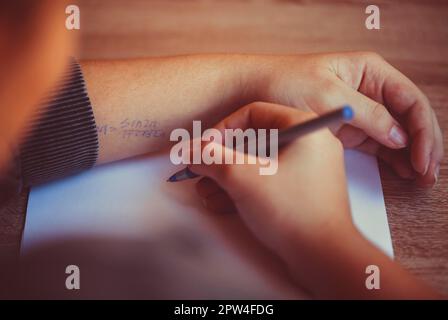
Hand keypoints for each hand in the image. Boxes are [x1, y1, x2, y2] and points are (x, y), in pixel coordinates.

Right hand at [190, 102, 439, 298]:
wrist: (324, 258)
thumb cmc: (291, 211)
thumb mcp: (243, 178)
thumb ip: (213, 158)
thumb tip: (190, 150)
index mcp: (304, 128)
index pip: (254, 113)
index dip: (222, 128)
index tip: (203, 147)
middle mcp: (309, 143)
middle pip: (255, 140)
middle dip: (222, 159)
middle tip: (200, 171)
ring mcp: (308, 169)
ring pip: (259, 164)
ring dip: (228, 177)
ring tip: (205, 192)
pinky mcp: (302, 191)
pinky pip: (269, 181)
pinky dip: (245, 189)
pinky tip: (220, 203)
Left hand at [254, 52, 442, 186]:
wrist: (251, 94)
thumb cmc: (283, 84)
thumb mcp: (326, 95)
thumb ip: (366, 113)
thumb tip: (400, 136)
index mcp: (369, 72)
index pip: (409, 100)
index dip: (421, 130)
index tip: (421, 157)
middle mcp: (368, 90)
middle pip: (408, 118)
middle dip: (422, 145)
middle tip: (427, 174)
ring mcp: (359, 112)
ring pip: (396, 134)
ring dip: (410, 155)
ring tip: (420, 179)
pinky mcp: (347, 130)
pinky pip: (377, 144)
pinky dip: (391, 157)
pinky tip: (401, 172)